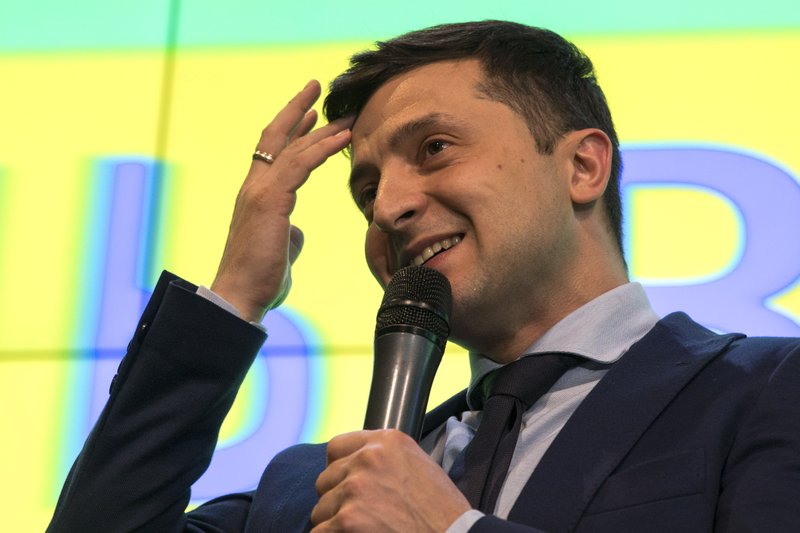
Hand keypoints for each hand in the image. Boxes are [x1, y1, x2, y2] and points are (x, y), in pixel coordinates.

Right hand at [211, 80, 352, 320]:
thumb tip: (296, 231)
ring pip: (292, 148)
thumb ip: (288, 233)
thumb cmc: (260, 278)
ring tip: (343, 112)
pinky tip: (343, 138)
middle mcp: (254, 187)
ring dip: (320, 127)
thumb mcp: (280, 250)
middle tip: (317, 88)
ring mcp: (260, 192)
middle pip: (276, 137)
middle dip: (298, 110)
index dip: (291, 129)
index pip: (272, 152)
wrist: (241, 296)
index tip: (310, 113)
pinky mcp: (270, 201)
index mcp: (257, 196)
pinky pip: (301, 165)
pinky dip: (322, 148)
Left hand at [311, 430, 470, 531]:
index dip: (338, 468)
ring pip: (321, 509)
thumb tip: (353, 464)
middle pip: (325, 479)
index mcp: (386, 441)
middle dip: (337, 499)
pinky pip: (320, 532)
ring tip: (363, 530)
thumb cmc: (441, 510)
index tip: (345, 483)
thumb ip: (383, 458)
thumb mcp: (417, 464)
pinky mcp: (346, 521)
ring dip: (335, 523)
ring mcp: (355, 490)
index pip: (336, 447)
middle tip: (360, 515)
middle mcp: (367, 459)